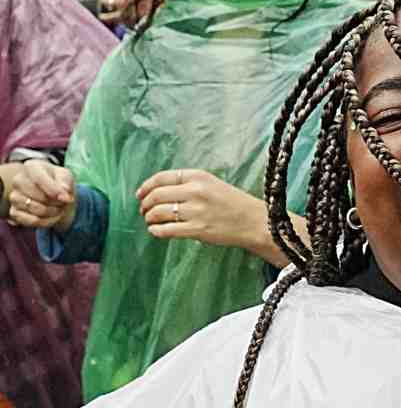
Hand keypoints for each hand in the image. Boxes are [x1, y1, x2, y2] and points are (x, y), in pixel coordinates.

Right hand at [8, 160, 75, 230]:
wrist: (55, 196)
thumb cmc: (59, 182)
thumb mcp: (67, 177)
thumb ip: (66, 183)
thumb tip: (64, 195)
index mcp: (32, 167)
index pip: (39, 178)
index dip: (53, 190)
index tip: (66, 198)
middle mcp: (18, 180)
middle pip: (38, 195)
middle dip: (55, 202)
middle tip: (64, 202)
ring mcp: (14, 196)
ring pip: (34, 209)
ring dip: (52, 212)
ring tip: (59, 208)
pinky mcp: (14, 212)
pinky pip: (30, 221)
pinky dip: (46, 221)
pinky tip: (52, 217)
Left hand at [137, 169, 267, 250]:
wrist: (254, 221)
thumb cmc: (233, 203)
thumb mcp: (212, 184)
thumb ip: (188, 184)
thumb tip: (158, 192)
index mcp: (199, 176)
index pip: (162, 177)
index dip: (146, 186)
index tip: (140, 195)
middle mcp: (196, 191)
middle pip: (156, 195)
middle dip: (145, 204)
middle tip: (144, 211)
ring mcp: (196, 211)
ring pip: (158, 213)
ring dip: (149, 218)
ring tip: (151, 221)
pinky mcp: (197, 229)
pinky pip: (166, 230)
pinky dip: (156, 231)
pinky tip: (156, 231)